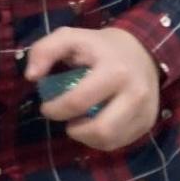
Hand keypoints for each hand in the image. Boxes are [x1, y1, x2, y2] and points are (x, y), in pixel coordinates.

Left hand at [26, 25, 160, 150]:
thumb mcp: (69, 37)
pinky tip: (94, 123)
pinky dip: (100, 139)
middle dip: (74, 129)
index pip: (77, 103)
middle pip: (100, 130)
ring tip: (80, 121)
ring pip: (109, 141)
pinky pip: (119, 143)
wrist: (142, 51)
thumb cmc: (98, 46)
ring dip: (86, 136)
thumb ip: (44, 51)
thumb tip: (31, 77)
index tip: (46, 106)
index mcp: (114, 71)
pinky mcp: (148, 122)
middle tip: (67, 118)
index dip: (54, 109)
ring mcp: (144, 110)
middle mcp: (135, 93)